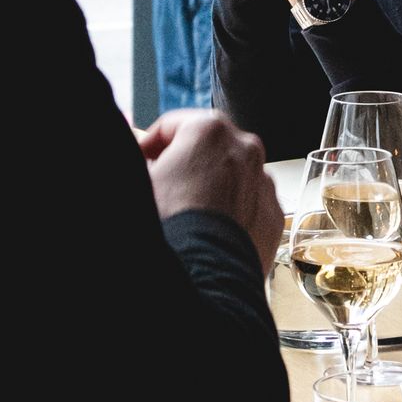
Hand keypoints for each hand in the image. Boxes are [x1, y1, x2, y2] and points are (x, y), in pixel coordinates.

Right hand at [139, 106, 280, 271]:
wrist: (201, 277)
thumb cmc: (167, 226)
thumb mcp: (136, 181)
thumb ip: (132, 156)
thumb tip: (129, 145)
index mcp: (209, 130)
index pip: (170, 125)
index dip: (148, 144)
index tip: (140, 162)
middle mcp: (245, 148)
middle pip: (205, 147)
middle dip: (183, 163)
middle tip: (161, 186)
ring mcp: (263, 182)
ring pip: (230, 174)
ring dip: (209, 185)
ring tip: (186, 213)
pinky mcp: (272, 216)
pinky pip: (247, 203)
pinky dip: (231, 210)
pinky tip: (208, 229)